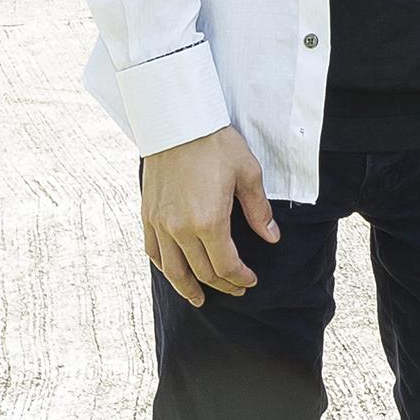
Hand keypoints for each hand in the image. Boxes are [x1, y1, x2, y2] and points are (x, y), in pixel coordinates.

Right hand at [140, 124, 278, 307]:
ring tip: (199, 298)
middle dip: (221, 284)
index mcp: (209, 221)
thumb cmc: (215, 143)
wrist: (177, 121)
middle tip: (235, 289)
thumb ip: (258, 211)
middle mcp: (181, 229)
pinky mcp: (148, 214)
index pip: (225, 265)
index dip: (239, 278)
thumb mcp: (248, 173)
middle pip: (201, 271)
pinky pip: (153, 251)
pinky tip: (173, 271)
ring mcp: (160, 223)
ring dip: (187, 287)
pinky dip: (164, 266)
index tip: (250, 281)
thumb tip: (271, 237)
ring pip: (172, 269)